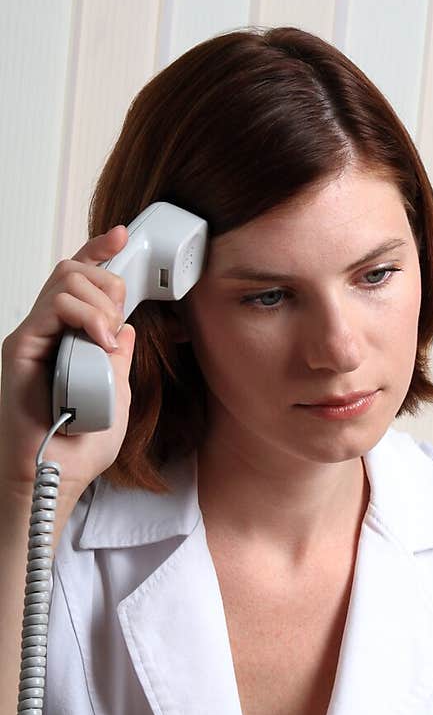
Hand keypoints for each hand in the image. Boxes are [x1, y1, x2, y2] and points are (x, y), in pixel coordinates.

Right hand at [0, 226, 136, 502]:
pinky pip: (55, 308)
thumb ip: (119, 360)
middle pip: (74, 271)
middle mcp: (46, 332)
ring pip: (65, 280)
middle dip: (108, 285)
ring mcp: (33, 337)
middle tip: (118, 325)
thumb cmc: (79, 448)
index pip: (78, 283)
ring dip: (100, 303)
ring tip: (108, 341)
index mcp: (66, 339)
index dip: (98, 254)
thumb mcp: (118, 395)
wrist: (56, 476)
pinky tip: (101, 342)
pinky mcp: (22, 347)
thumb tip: (127, 329)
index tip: (120, 237)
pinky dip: (87, 318)